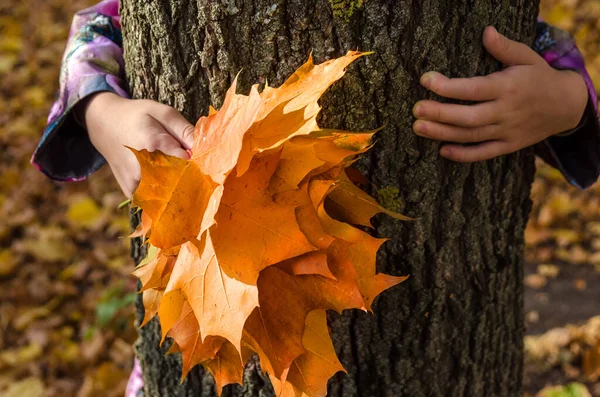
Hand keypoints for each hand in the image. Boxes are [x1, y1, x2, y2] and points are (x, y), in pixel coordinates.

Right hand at [79, 92, 194, 196]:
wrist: (104, 124)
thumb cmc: (138, 116)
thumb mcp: (164, 113)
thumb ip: (185, 131)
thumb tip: (204, 150)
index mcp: (153, 144)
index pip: (188, 163)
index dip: (200, 163)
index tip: (205, 162)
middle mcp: (142, 168)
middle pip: (179, 182)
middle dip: (191, 178)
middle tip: (195, 171)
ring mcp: (134, 183)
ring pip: (168, 195)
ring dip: (178, 188)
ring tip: (181, 176)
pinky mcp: (131, 193)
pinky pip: (156, 201)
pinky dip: (165, 195)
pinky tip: (167, 184)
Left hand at [412, 26, 588, 161]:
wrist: (566, 106)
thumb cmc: (539, 77)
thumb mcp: (526, 58)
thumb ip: (504, 48)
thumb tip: (486, 32)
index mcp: (508, 87)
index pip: (473, 89)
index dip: (448, 87)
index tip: (425, 80)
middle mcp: (506, 111)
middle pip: (468, 117)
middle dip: (440, 114)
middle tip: (416, 109)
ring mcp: (507, 131)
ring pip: (471, 136)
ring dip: (443, 133)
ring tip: (418, 127)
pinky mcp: (508, 145)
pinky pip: (484, 153)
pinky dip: (464, 155)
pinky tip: (443, 151)